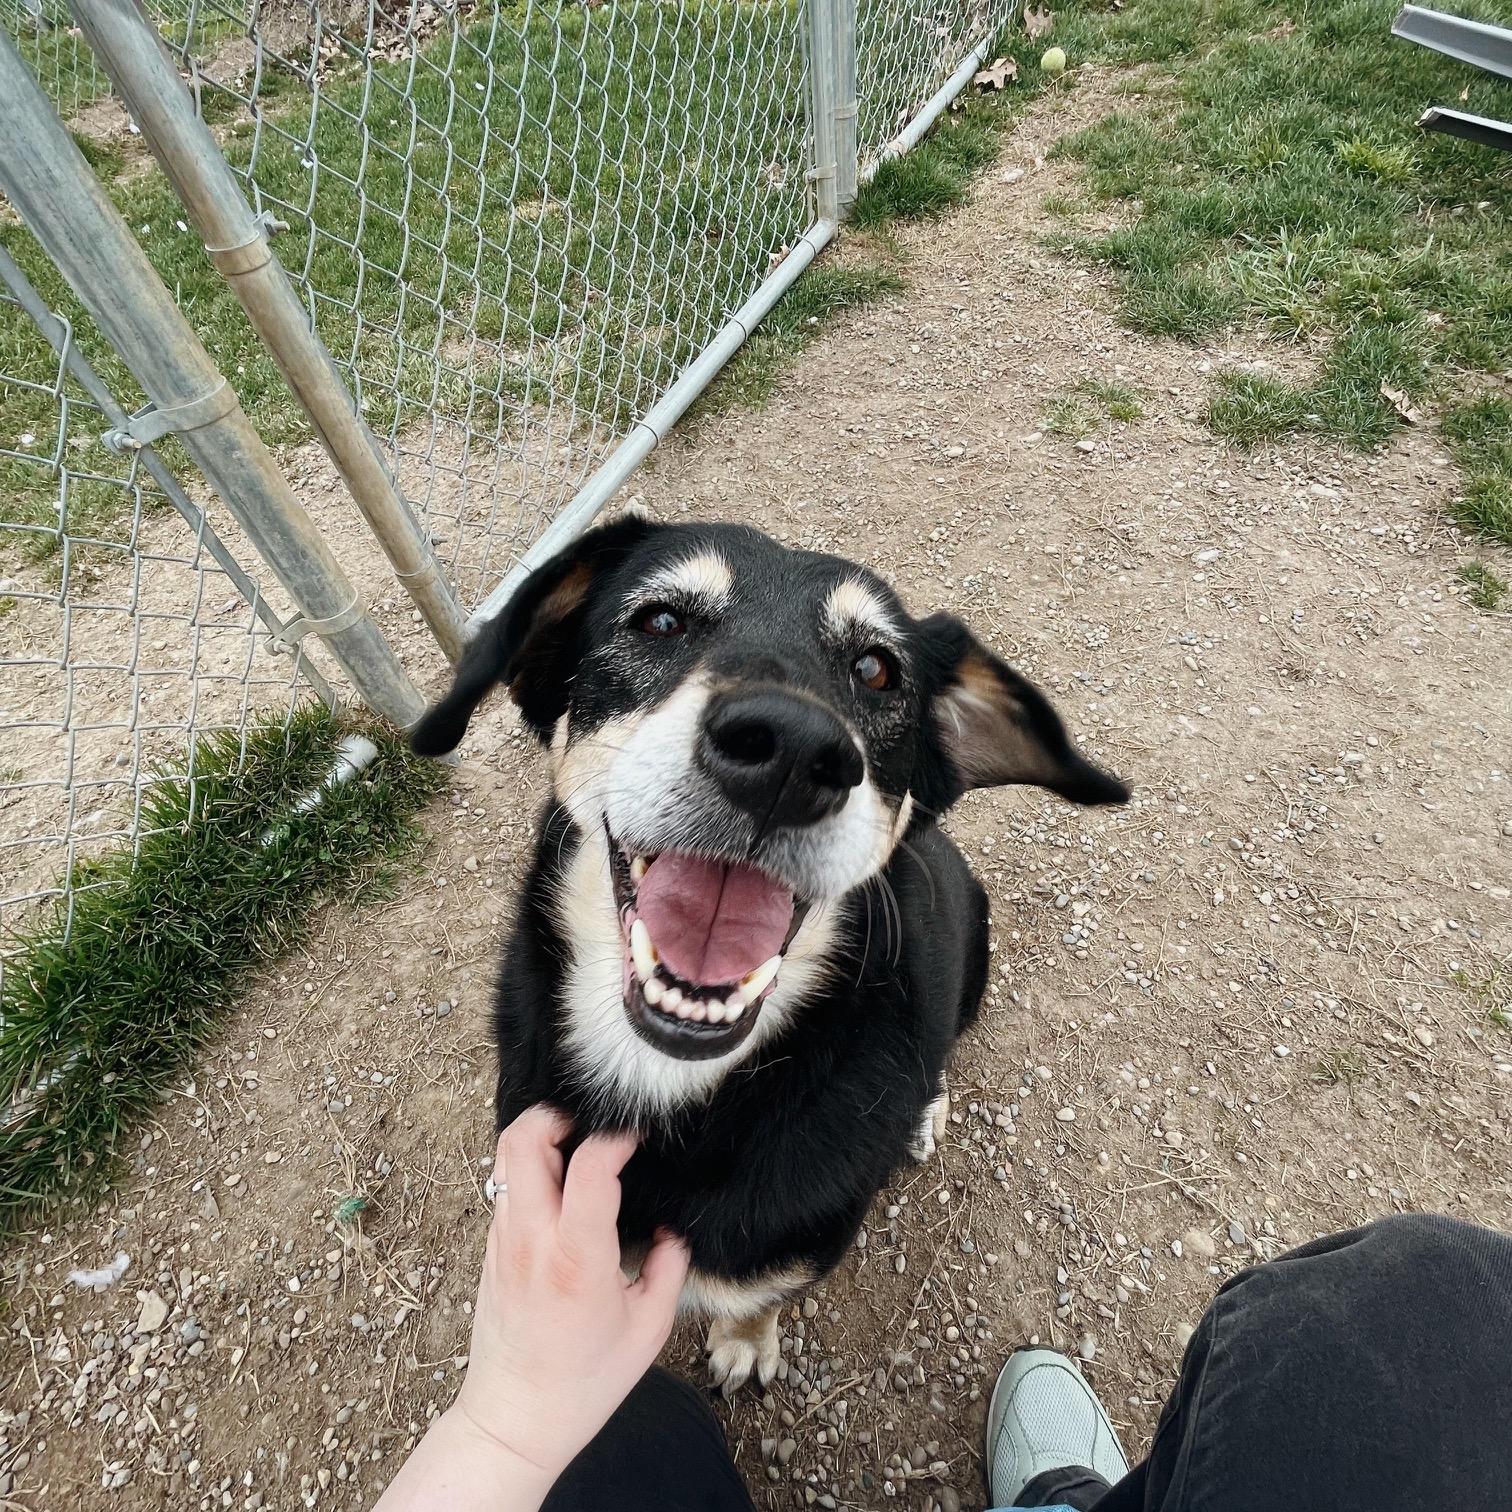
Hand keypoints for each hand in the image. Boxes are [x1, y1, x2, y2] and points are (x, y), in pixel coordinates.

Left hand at [451, 1105, 689, 1492]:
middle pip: (523, 1139)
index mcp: (577, 1258)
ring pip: (506, 1157)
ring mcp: (504, 1240)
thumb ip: (670, 1267)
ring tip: (576, 1147)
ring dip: (541, 1137)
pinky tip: (561, 1184)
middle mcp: (532, 1239)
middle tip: (591, 1122)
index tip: (638, 1135)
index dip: (617, 1136)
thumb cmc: (584, 1382)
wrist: (514, 1420)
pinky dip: (530, 1168)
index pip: (589, 1166)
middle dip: (558, 1114)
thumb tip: (672, 1227)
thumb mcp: (649, 1329)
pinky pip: (505, 1186)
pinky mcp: (492, 1248)